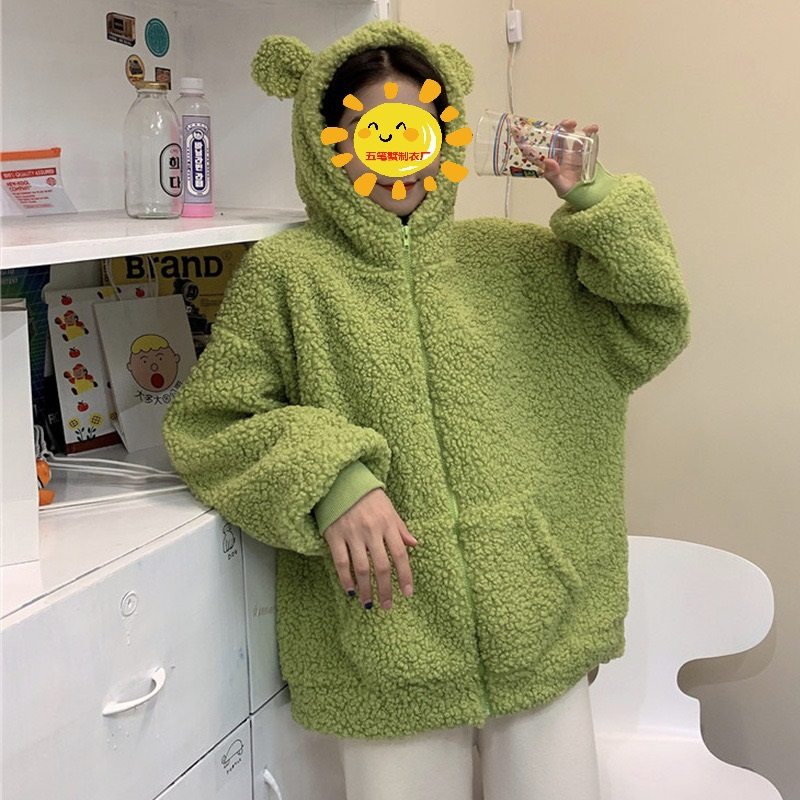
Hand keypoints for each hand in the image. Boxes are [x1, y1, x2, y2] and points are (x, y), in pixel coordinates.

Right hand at [323, 488, 416, 609]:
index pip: (400, 554)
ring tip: (369, 604)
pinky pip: (341, 562)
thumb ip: (400, 528)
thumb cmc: (368, 496)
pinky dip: (345, 579)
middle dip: (385, 589)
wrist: (341, 481)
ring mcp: (352, 534)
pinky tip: (351, 591)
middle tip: (387, 605)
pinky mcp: (334, 535)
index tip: (407, 593)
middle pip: (381, 566)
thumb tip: (415, 544)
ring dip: (366, 589)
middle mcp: (371, 530)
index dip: (405, 575)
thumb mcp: (389, 508)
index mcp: (388, 523)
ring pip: (361, 568)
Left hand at [519, 119, 599, 196]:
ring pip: (571, 136)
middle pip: (557, 138)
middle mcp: (560, 156)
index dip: (531, 139)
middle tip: (567, 123)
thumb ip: (553, 175)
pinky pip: (587, 140)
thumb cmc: (572, 193)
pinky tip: (592, 129)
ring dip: (573, 128)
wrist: (590, 196)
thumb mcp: (560, 186)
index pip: (538, 150)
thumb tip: (548, 161)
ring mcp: (572, 153)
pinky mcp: (585, 153)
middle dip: (560, 128)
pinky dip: (590, 133)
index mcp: (550, 163)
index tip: (523, 129)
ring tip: (576, 125)